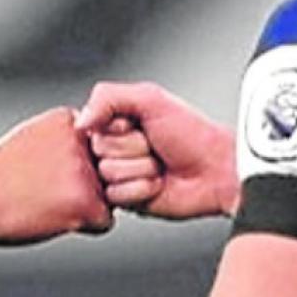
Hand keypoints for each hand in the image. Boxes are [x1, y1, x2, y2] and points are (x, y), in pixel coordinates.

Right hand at [0, 107, 113, 244]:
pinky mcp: (85, 202)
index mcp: (69, 120)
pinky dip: (84, 227)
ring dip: (87, 204)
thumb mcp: (32, 136)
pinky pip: (105, 222)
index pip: (105, 143)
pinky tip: (53, 217)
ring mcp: (85, 171)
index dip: (84, 163)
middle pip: (112, 169)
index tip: (58, 171)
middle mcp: (82, 141)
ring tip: (50, 203)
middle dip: (90, 184)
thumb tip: (89, 145)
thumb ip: (65, 137)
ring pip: (111, 196)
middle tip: (52, 190)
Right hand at [77, 82, 236, 218]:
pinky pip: (117, 196)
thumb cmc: (192, 133)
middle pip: (98, 150)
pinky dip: (142, 189)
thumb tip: (79, 120)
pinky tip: (158, 183)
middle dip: (131, 148)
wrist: (216, 170)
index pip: (90, 125)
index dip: (117, 127)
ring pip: (107, 174)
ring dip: (140, 168)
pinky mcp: (126, 200)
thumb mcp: (150, 98)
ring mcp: (120, 175)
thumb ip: (108, 97)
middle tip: (154, 146)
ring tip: (159, 164)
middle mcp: (115, 148)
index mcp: (116, 122)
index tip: (138, 125)